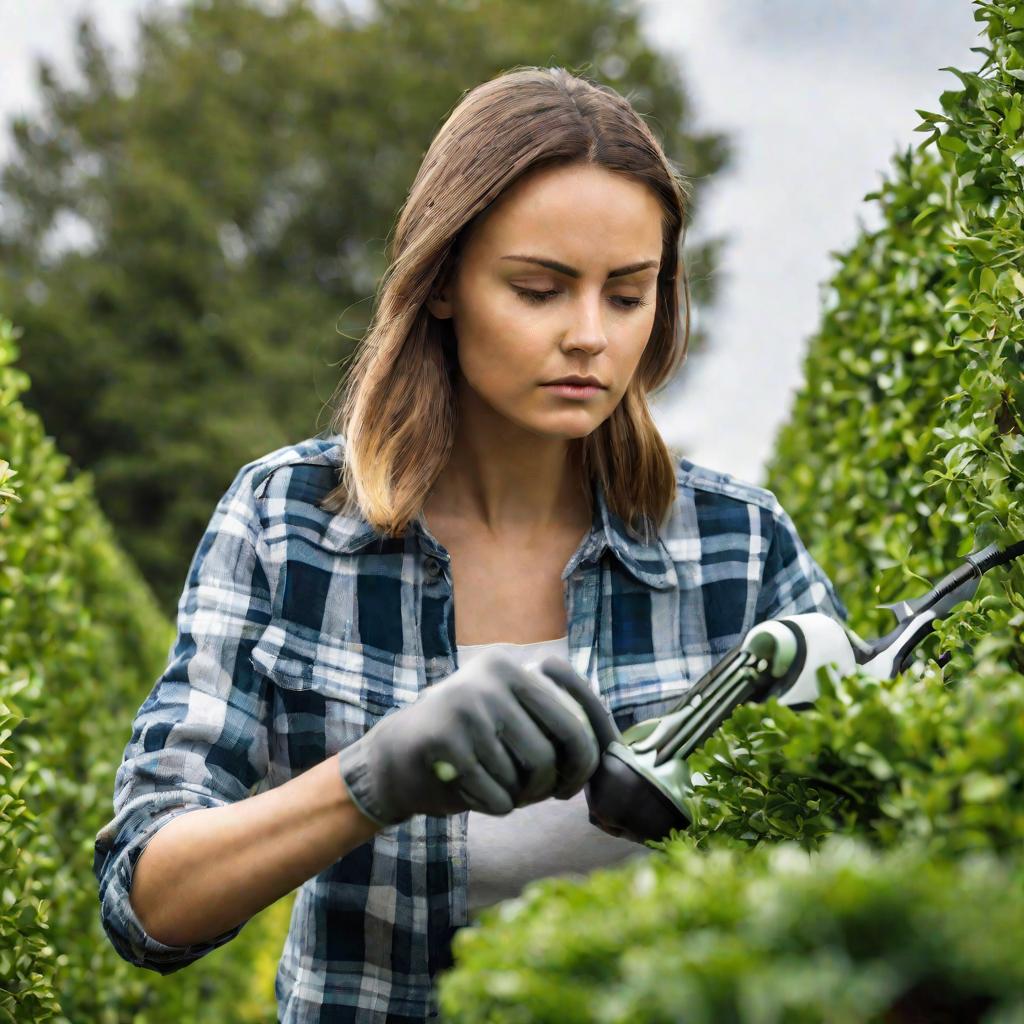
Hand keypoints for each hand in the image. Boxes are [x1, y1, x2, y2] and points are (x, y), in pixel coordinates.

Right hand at [336, 649, 603, 827]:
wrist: (393, 760)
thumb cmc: (468, 747)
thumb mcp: (509, 718)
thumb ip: (551, 722)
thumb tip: (617, 750)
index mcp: (513, 665)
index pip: (578, 695)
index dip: (598, 739)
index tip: (589, 774)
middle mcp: (493, 674)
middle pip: (563, 740)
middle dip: (563, 778)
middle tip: (553, 794)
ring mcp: (468, 703)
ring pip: (531, 773)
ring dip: (522, 795)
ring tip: (498, 786)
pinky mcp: (446, 739)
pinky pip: (499, 794)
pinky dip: (494, 805)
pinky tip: (472, 792)